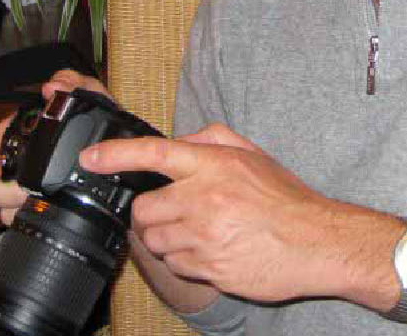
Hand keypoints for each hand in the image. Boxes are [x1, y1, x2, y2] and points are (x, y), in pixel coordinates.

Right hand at [0, 69, 109, 225]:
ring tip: (41, 200)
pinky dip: (35, 218)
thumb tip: (52, 87)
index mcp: (18, 138)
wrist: (122, 151)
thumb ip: (72, 82)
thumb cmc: (98, 121)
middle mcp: (17, 167)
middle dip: (3, 191)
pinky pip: (24, 222)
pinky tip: (52, 212)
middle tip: (26, 190)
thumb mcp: (89, 96)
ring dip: (17, 207)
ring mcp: (26, 191)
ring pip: (2, 210)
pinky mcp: (42, 210)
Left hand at [79, 123, 395, 303]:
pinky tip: (210, 250)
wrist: (316, 242)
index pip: (154, 153)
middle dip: (151, 212)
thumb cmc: (286, 199)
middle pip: (144, 209)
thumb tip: (183, 139)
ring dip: (166, 238)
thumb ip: (213, 140)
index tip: (91, 158)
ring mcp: (204, 236)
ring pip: (154, 240)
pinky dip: (183, 259)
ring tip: (198, 232)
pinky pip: (174, 264)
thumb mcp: (254, 155)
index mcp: (213, 165)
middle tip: (174, 211)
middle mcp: (204, 199)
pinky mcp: (208, 268)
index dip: (115, 155)